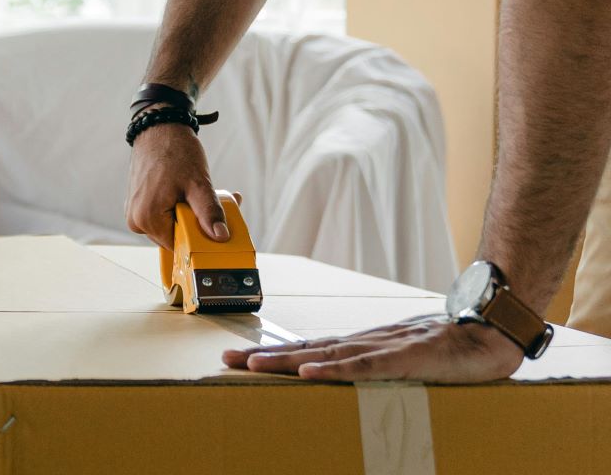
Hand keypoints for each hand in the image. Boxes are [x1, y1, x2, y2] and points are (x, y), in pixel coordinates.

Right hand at [125, 117, 227, 249]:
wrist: (158, 127)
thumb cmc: (175, 151)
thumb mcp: (198, 183)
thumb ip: (209, 212)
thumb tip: (220, 237)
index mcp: (147, 219)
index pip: (179, 246)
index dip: (200, 236)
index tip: (217, 224)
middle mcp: (136, 219)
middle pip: (175, 235)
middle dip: (197, 223)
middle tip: (217, 203)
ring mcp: (135, 211)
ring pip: (170, 224)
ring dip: (189, 213)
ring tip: (202, 192)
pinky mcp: (138, 203)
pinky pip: (162, 214)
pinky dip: (179, 206)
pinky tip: (189, 191)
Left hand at [223, 316, 523, 382]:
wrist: (492, 334)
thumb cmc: (450, 351)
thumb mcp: (405, 364)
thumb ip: (377, 372)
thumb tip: (345, 385)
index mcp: (363, 345)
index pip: (310, 349)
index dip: (274, 354)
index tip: (240, 359)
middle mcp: (365, 342)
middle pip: (307, 349)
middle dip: (266, 356)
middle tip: (227, 360)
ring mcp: (385, 347)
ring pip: (327, 355)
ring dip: (288, 360)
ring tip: (254, 366)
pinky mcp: (407, 358)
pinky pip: (365, 366)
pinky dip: (336, 369)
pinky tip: (311, 372)